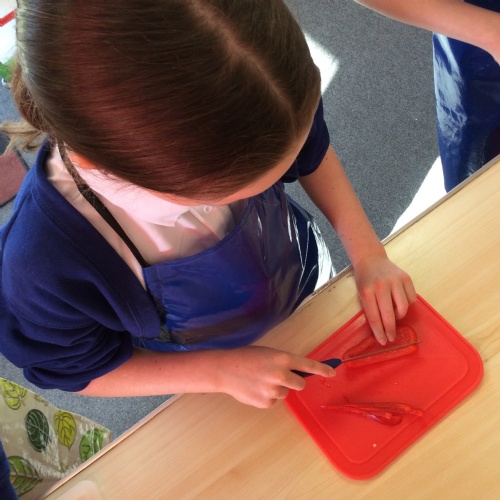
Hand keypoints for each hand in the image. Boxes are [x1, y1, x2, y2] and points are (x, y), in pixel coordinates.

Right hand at [215, 346, 334, 407]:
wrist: (225, 370)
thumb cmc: (246, 357)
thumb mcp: (268, 354)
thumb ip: (283, 363)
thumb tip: (297, 373)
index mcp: (282, 358)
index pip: (308, 365)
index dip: (322, 369)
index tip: (333, 372)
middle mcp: (280, 375)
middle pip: (301, 384)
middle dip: (295, 381)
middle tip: (281, 377)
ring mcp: (273, 390)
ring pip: (285, 393)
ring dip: (278, 388)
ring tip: (260, 381)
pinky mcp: (266, 403)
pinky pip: (274, 400)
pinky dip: (267, 396)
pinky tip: (255, 388)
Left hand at [353, 254, 415, 344]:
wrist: (371, 259)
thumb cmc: (365, 279)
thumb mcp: (361, 293)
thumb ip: (370, 308)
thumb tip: (382, 329)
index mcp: (367, 291)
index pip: (374, 317)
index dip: (379, 332)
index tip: (383, 341)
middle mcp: (381, 286)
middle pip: (389, 315)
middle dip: (390, 330)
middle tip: (391, 338)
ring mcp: (395, 281)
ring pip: (403, 308)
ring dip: (400, 316)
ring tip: (395, 315)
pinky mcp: (406, 278)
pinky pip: (411, 298)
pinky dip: (407, 304)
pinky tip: (400, 302)